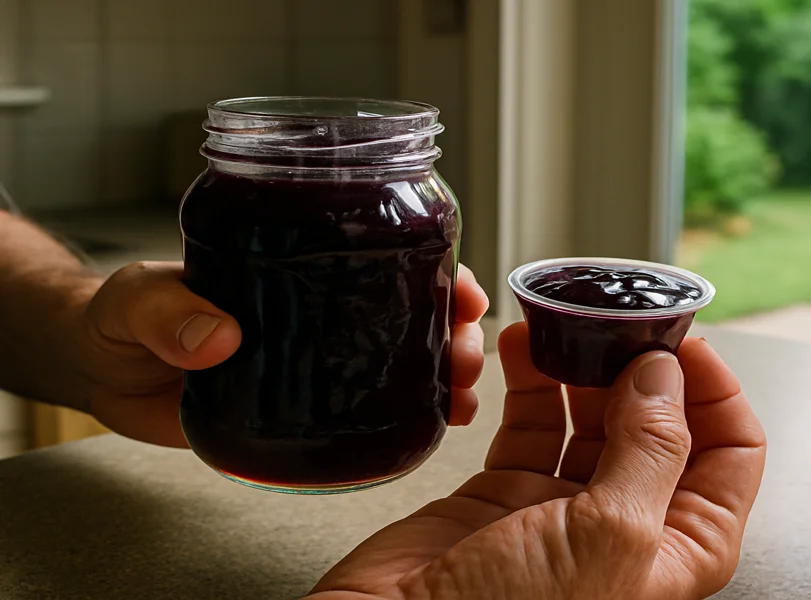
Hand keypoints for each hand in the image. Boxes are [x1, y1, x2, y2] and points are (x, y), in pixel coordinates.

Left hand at [63, 261, 488, 446]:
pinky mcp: (300, 409)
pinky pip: (365, 411)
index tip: (464, 286)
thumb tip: (217, 335)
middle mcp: (317, 308)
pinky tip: (434, 426)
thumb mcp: (134, 297)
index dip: (435, 266)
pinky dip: (408, 416)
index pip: (380, 253)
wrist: (97, 372)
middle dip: (453, 327)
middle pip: (408, 309)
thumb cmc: (117, 315)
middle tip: (465, 352)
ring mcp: (313, 359)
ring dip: (443, 373)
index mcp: (294, 263)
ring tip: (463, 396)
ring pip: (399, 359)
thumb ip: (164, 310)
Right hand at [309, 323, 767, 599]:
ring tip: (571, 325)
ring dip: (585, 366)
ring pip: (594, 416)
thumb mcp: (610, 536)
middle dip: (644, 368)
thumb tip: (667, 375)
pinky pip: (534, 422)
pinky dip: (531, 381)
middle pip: (661, 425)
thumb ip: (650, 449)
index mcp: (681, 548)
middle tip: (621, 320)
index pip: (731, 454)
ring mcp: (568, 508)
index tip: (683, 342)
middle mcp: (631, 527)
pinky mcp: (509, 493)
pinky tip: (524, 347)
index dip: (715, 391)